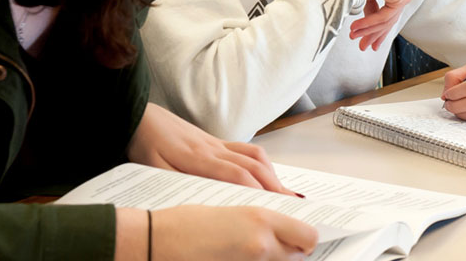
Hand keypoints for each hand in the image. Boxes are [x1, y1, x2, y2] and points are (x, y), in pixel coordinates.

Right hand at [116, 206, 316, 260]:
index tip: (299, 235)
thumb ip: (259, 221)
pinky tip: (238, 258)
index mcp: (260, 219)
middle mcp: (262, 245)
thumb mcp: (230, 210)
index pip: (307, 235)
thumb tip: (279, 229)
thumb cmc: (185, 221)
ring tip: (250, 250)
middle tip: (274, 244)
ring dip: (274, 259)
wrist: (157, 240)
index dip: (304, 236)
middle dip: (291, 251)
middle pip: (299, 255)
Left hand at [127, 103, 296, 194]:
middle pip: (252, 165)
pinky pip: (246, 149)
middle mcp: (213, 148)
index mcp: (198, 157)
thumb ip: (177, 181)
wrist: (141, 115)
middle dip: (273, 184)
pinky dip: (262, 162)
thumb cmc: (146, 142)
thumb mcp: (153, 168)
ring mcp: (216, 143)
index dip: (255, 189)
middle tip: (291, 203)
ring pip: (253, 154)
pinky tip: (266, 174)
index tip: (271, 204)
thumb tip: (200, 197)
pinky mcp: (215, 141)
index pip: (235, 174)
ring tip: (284, 192)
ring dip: (271, 173)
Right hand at [348, 0, 414, 50]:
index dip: (376, 28)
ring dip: (368, 30)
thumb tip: (367, 21)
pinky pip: (386, 16)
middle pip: (389, 18)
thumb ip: (370, 6)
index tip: (366, 40)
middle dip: (374, 34)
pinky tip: (358, 28)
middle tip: (364, 46)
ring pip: (387, 19)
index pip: (388, 12)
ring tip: (354, 36)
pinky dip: (370, 23)